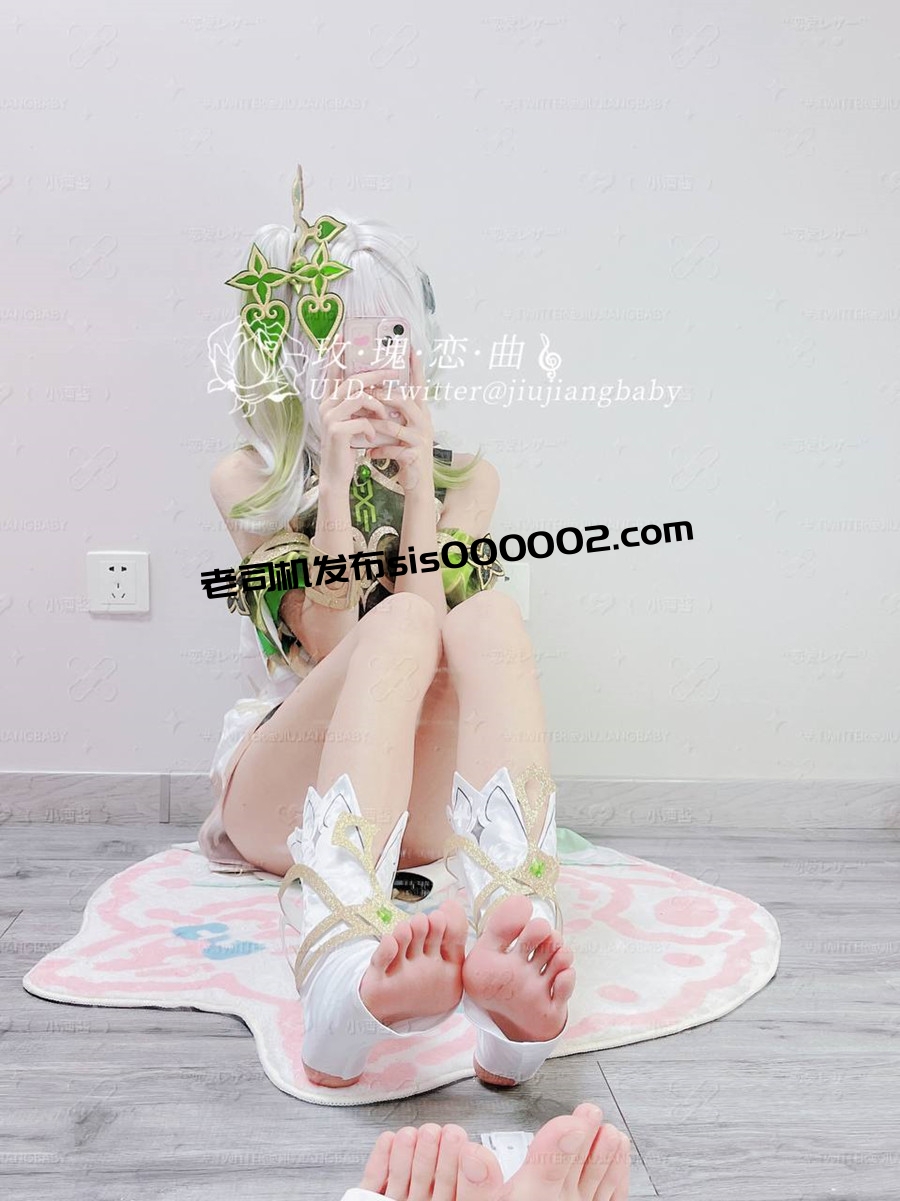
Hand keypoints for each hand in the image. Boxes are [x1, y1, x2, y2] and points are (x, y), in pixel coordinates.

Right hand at [317, 338, 399, 491]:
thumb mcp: (354, 422)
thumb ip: (359, 405)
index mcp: (330, 401)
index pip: (333, 372)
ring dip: (378, 406)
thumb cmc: (348, 447)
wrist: (337, 475)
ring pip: (359, 397)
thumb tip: (378, 390)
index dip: (336, 354)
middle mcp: (326, 405)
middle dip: (376, 375)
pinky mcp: (336, 431)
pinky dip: (371, 429)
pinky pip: (361, 420)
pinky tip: (371, 439)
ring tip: (385, 417)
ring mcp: (329, 417)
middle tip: (395, 372)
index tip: (341, 336)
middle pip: (353, 380)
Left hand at [368, 342, 434, 494]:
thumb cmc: (405, 453)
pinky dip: (378, 451)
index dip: (415, 367)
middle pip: (404, 401)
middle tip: (365, 394)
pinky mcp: (415, 455)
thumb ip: (392, 412)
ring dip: (375, 426)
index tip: (410, 347)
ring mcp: (421, 438)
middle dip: (383, 396)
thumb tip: (373, 393)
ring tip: (362, 426)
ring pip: (394, 425)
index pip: (418, 385)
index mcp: (420, 412)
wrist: (417, 483)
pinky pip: (393, 448)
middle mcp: (424, 422)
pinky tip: (369, 454)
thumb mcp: (400, 428)